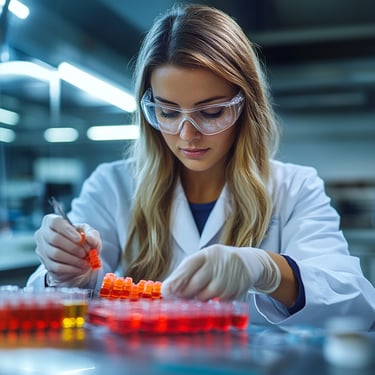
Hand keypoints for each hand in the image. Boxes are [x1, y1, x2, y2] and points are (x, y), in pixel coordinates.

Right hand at [35, 214, 101, 286]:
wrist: (77, 258)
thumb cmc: (81, 241)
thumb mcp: (89, 233)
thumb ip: (92, 234)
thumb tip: (90, 238)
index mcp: (52, 221)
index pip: (55, 222)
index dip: (67, 230)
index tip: (80, 239)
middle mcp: (43, 234)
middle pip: (54, 239)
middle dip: (73, 247)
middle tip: (86, 253)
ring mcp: (42, 250)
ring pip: (55, 254)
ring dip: (74, 259)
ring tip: (86, 261)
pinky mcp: (45, 264)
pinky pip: (57, 267)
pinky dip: (71, 268)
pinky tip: (81, 268)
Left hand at [162, 245, 280, 300]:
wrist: (248, 263)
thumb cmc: (218, 263)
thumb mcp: (204, 260)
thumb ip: (187, 272)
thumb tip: (167, 289)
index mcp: (207, 254)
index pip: (188, 266)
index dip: (176, 279)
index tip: (165, 291)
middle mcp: (218, 264)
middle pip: (195, 284)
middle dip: (184, 293)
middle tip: (179, 297)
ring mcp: (228, 278)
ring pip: (205, 296)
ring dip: (198, 300)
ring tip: (199, 294)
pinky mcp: (236, 291)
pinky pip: (218, 303)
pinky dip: (212, 304)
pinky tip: (213, 297)